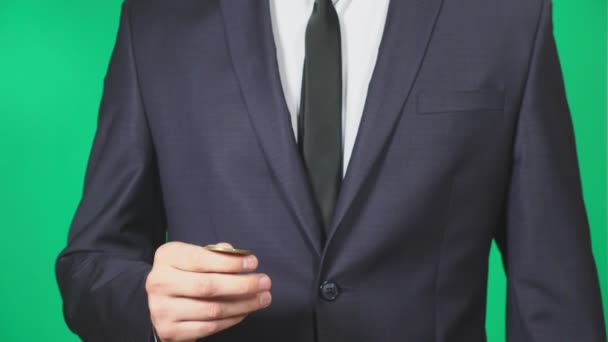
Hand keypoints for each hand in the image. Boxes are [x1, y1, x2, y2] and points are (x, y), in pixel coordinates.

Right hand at [146, 242, 271, 341]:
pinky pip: (209, 327)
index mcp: (167, 257)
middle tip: (265, 282)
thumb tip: (239, 257)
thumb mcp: (192, 256)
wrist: (158, 302)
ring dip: (243, 304)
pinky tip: (245, 311)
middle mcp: (159, 282)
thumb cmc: (183, 273)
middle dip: (242, 285)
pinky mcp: (170, 330)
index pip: (201, 259)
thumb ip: (214, 253)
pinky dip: (232, 319)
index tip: (253, 263)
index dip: (230, 262)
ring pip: (212, 309)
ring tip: (262, 298)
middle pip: (208, 286)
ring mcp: (162, 309)